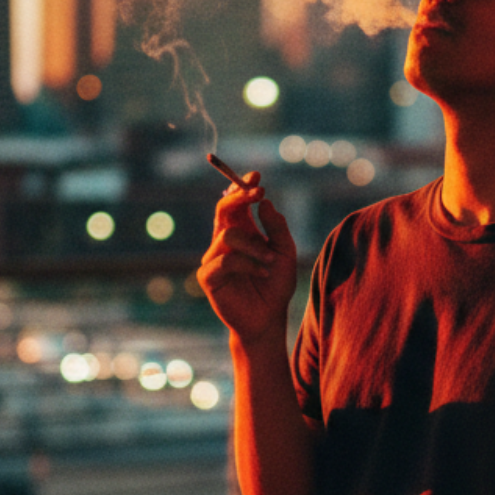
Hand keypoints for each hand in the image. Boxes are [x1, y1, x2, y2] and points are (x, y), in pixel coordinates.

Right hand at [197, 172, 297, 343]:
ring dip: (255, 246)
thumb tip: (265, 202)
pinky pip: (226, 260)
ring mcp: (214, 257)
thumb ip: (277, 227)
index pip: (236, 203)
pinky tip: (262, 272)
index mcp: (242, 231)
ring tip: (271, 261)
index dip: (243, 187)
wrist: (269, 318)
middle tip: (258, 193)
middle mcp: (224, 241)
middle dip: (240, 197)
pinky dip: (248, 263)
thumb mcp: (285, 252)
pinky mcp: (208, 276)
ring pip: (229, 235)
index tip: (257, 176)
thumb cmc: (276, 285)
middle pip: (223, 209)